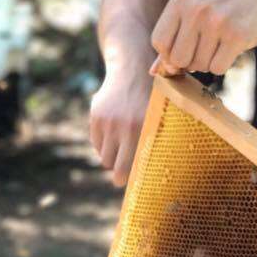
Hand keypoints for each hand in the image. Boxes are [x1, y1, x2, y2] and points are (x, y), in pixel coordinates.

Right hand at [88, 67, 151, 187]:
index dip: (133, 179)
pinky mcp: (96, 117)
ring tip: (122, 145)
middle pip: (115, 168)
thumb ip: (155, 141)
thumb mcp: (160, 117)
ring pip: (105, 157)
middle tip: (122, 177)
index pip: (134, 167)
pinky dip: (104, 143)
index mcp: (145, 130)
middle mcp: (125, 127)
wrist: (133, 70)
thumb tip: (158, 174)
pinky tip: (113, 130)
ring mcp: (108, 123)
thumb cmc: (153, 100)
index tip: (135, 187)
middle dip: (119, 175)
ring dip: (112, 157)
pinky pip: (97, 143)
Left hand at [149, 0, 256, 75]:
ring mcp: (217, 22)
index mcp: (180, 1)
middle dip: (189, 61)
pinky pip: (218, 68)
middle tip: (203, 50)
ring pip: (199, 65)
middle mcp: (196, 10)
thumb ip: (172, 38)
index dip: (168, 55)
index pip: (159, 42)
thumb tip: (154, 72)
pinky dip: (222, 64)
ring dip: (208, 62)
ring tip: (219, 44)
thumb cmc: (221, 4)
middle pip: (178, 58)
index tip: (182, 52)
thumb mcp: (192, 10)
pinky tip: (230, 48)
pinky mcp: (237, 36)